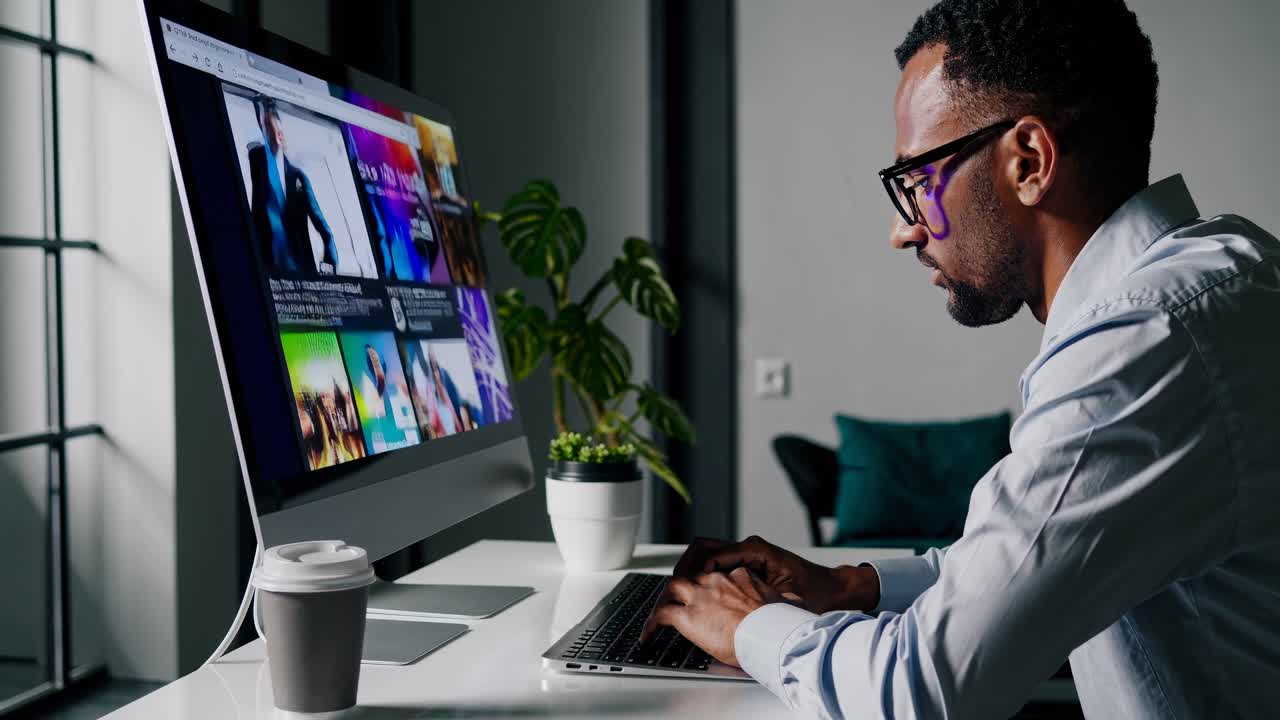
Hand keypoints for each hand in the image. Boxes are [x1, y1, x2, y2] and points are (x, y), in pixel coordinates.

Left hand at [647, 567, 784, 667]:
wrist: (770, 634)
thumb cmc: (781, 625)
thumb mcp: (788, 604)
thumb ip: (787, 600)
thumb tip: (798, 602)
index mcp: (741, 576)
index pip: (721, 575)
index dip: (714, 586)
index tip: (714, 597)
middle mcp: (717, 581)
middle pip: (693, 574)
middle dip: (684, 584)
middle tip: (678, 598)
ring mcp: (700, 596)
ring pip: (673, 586)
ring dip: (665, 598)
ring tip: (659, 612)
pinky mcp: (688, 615)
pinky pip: (662, 614)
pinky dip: (651, 624)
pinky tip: (648, 635)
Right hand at [677, 535, 879, 614]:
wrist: (835, 590)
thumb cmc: (817, 595)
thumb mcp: (790, 601)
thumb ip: (764, 601)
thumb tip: (734, 606)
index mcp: (755, 550)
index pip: (711, 553)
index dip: (691, 571)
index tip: (680, 588)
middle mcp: (748, 548)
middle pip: (701, 548)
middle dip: (683, 567)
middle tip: (671, 590)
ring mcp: (745, 554)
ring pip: (705, 553)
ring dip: (689, 570)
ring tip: (678, 593)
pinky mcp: (746, 563)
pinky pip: (715, 563)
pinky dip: (701, 574)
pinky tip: (696, 593)